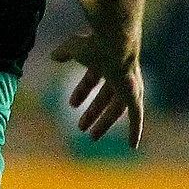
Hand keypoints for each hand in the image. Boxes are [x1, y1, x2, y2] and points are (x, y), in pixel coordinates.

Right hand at [49, 29, 144, 148]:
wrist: (114, 43)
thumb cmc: (93, 44)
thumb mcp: (73, 48)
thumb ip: (64, 52)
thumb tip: (53, 56)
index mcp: (106, 63)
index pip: (93, 80)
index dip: (81, 92)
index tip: (71, 105)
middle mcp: (119, 75)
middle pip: (106, 98)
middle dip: (93, 112)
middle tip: (81, 127)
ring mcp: (128, 86)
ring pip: (117, 110)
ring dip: (104, 123)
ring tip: (92, 137)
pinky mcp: (134, 95)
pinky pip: (136, 117)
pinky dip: (135, 130)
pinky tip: (132, 146)